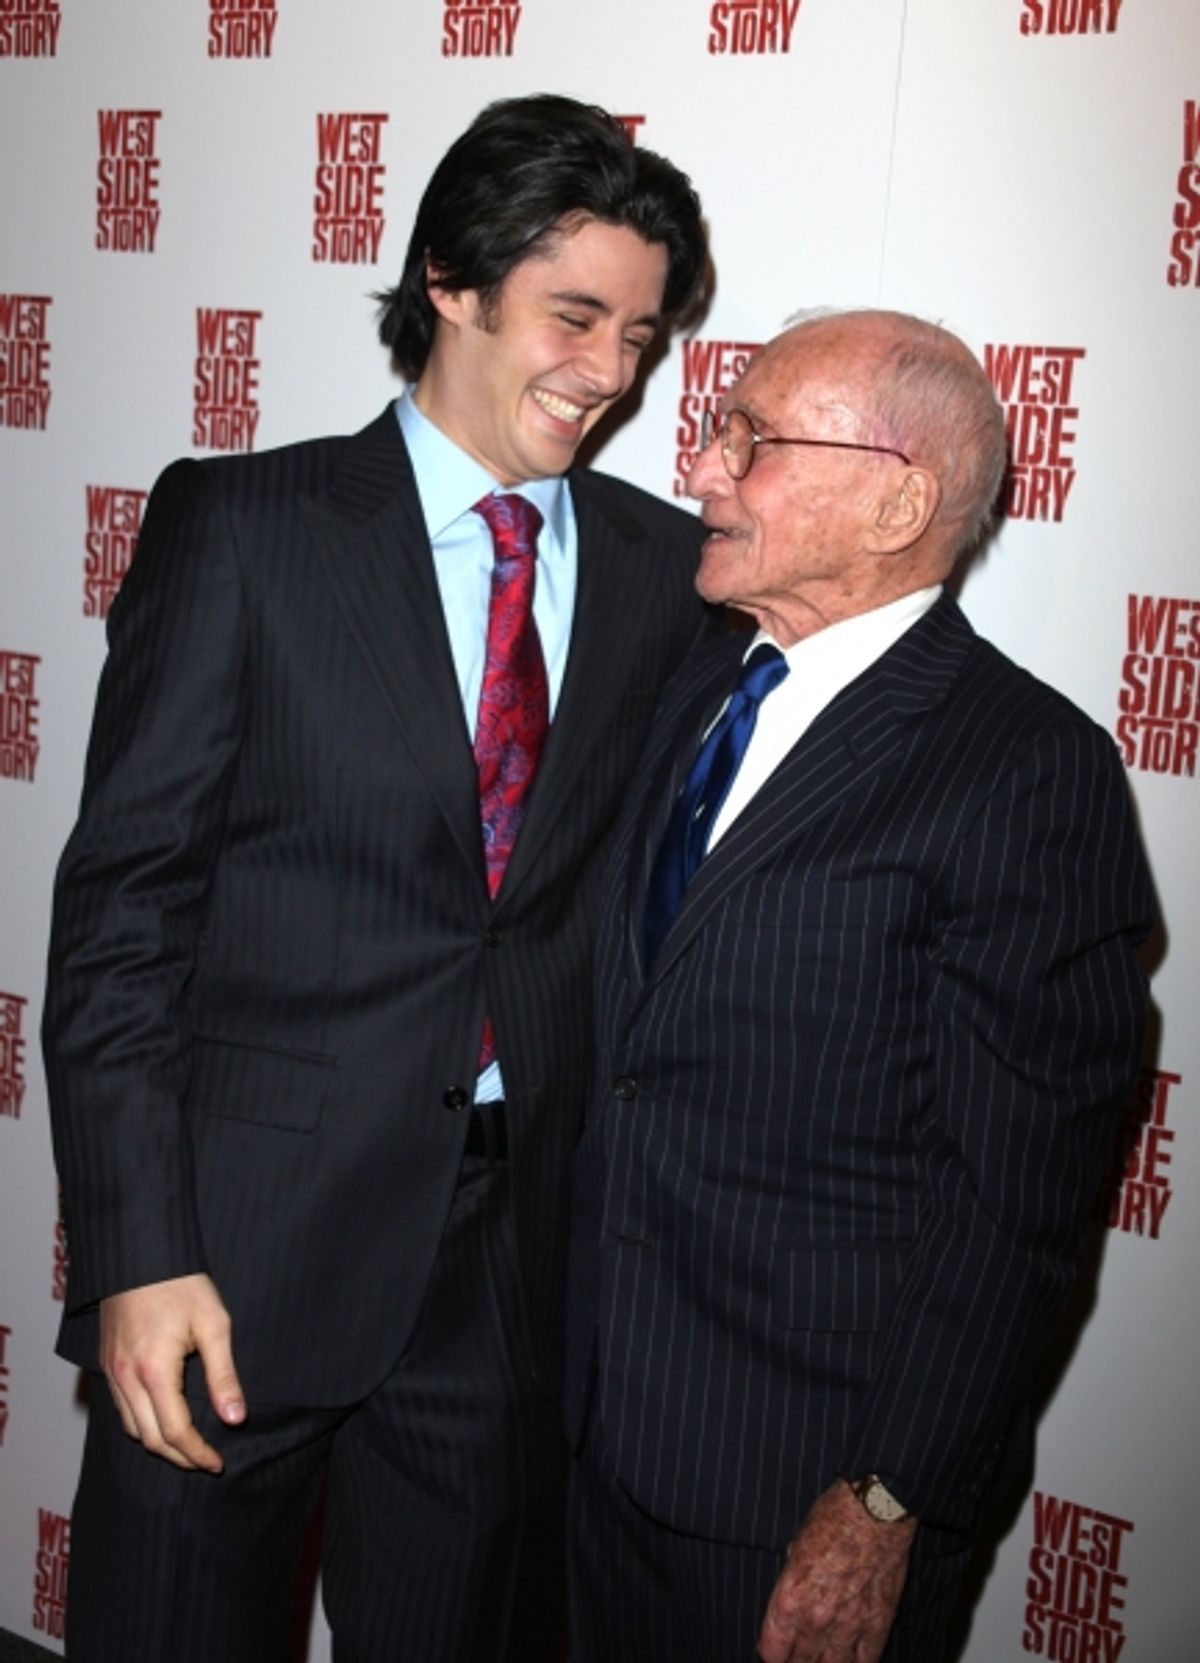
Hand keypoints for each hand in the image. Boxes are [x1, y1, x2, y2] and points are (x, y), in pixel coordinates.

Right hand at [99, 1273, 245, 1471]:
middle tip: (206, 1461)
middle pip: (150, 1439)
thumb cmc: (182, 1284)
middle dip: (179, 1456)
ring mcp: (112, 1371)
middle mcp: (126, 1378)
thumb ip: (223, 1376)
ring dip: (158, 1443)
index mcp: (154, 1371)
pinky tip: (161, 1418)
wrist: (142, 1252)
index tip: (218, 1463)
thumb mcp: (214, 1325)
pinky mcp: (107, 1362)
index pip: (175, 1432)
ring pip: (131, 1427)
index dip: (197, 1454)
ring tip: (187, 1446)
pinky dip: (141, 1424)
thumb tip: (234, 1419)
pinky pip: (121, 1408)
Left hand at [757, 1480, 915, 1662]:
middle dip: (797, 1662)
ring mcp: (849, 1626)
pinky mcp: (878, 1624)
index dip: (772, 1653)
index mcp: (791, 1598)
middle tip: (799, 1656)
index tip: (775, 1650)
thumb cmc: (834, 1517)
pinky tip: (853, 1661)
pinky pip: (866, 1660)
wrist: (876, 1510)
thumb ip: (794, 1577)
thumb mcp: (798, 1543)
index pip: (772, 1650)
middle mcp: (817, 1619)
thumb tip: (795, 1590)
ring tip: (823, 1661)